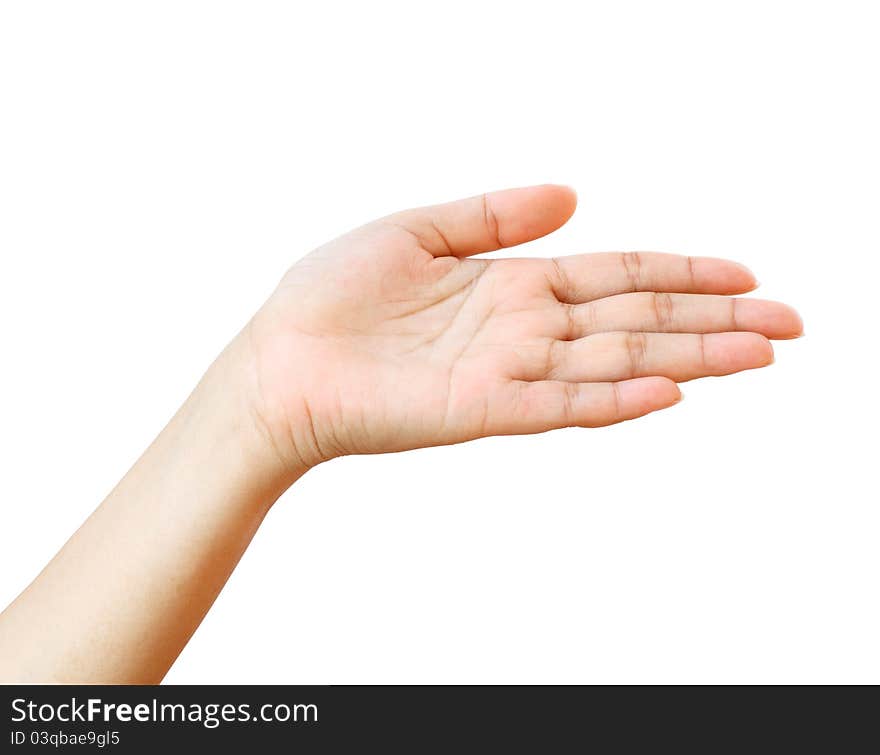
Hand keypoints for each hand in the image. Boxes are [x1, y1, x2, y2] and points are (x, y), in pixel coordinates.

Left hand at [245, 185, 801, 469]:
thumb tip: (574, 193)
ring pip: (613, 362)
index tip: (745, 276)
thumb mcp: (418, 229)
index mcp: (512, 284)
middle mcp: (522, 329)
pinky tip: (667, 390)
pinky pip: (556, 403)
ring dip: (688, 359)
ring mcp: (505, 371)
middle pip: (636, 321)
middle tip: (791, 325)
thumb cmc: (335, 294)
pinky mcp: (477, 409)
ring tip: (759, 356)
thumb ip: (494, 214)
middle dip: (713, 323)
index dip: (681, 275)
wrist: (280, 358)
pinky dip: (612, 397)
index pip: (617, 275)